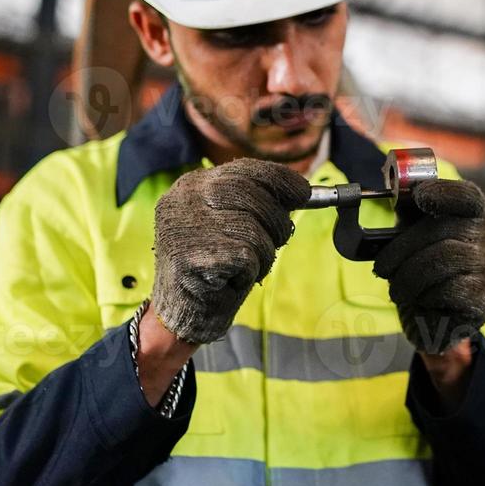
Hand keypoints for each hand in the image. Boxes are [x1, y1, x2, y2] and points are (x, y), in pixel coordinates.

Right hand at [151, 159, 310, 343]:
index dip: (279, 179)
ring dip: (263, 253)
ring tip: (245, 267)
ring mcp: (185, 226)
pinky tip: (232, 280)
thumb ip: (256, 204)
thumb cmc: (215, 269)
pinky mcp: (192, 255)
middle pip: (250, 192)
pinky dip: (250, 271)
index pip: (243, 169)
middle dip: (276, 219)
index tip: (303, 192)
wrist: (182, 316)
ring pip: (252, 228)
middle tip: (279, 239)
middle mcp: (184, 199)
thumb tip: (300, 192)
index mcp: (192, 186)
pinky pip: (246, 256)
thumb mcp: (233, 225)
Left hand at [372, 178, 484, 354]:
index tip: (419, 195)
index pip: (467, 196)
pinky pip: (448, 290)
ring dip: (408, 276)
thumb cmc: (432, 270)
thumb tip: (392, 193)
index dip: (443, 192)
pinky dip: (425, 296)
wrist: (446, 319)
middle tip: (382, 266)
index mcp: (477, 216)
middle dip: (403, 248)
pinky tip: (421, 299)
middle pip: (443, 229)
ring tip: (397, 288)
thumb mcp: (422, 236)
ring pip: (442, 259)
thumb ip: (412, 214)